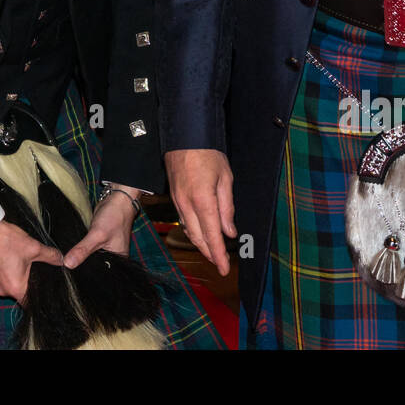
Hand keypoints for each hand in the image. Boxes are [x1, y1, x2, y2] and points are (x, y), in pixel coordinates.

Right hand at [0, 219, 63, 301]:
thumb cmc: (8, 240)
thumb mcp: (34, 247)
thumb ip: (50, 256)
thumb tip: (62, 260)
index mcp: (15, 288)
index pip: (29, 302)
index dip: (37, 296)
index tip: (42, 287)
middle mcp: (1, 289)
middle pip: (18, 291)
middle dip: (25, 281)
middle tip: (31, 266)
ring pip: (5, 283)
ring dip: (12, 274)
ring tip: (16, 258)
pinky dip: (0, 270)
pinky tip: (4, 256)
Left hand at [63, 184, 137, 266]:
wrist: (117, 199)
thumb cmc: (115, 216)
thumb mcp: (98, 234)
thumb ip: (83, 249)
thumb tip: (67, 263)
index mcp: (118, 261)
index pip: (100, 274)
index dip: (86, 275)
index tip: (71, 274)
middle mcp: (112, 258)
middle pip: (94, 267)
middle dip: (82, 265)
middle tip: (67, 265)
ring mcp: (105, 250)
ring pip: (90, 258)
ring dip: (81, 257)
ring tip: (68, 258)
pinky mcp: (98, 242)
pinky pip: (88, 249)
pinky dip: (81, 249)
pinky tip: (73, 250)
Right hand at [166, 148, 234, 275]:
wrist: (184, 135)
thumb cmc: (208, 153)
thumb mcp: (225, 178)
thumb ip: (227, 207)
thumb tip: (230, 232)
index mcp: (203, 200)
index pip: (212, 235)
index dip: (219, 255)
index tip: (224, 269)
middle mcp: (187, 205)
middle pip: (198, 238)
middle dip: (210, 253)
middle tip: (221, 264)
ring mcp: (178, 202)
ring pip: (189, 231)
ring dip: (201, 244)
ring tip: (212, 253)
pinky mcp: (174, 197)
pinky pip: (183, 221)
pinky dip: (192, 232)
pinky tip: (199, 235)